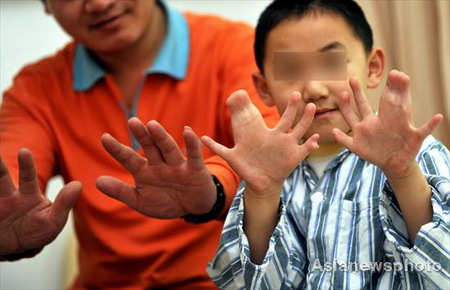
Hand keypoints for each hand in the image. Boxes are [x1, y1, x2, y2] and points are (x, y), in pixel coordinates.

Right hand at [0, 149, 80, 255]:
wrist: (18, 247)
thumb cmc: (39, 230)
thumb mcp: (53, 220)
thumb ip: (64, 203)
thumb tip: (78, 184)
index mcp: (28, 194)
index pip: (28, 177)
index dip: (27, 165)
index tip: (24, 151)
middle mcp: (9, 196)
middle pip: (1, 179)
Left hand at [96, 118, 215, 218]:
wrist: (192, 208)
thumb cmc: (166, 202)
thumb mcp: (141, 201)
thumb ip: (121, 192)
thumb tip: (97, 181)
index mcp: (144, 171)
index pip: (129, 158)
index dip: (117, 149)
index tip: (104, 138)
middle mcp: (160, 164)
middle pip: (150, 147)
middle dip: (142, 135)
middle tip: (132, 121)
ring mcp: (177, 165)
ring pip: (168, 149)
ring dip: (161, 137)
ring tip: (152, 125)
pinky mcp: (196, 169)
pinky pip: (193, 155)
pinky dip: (192, 144)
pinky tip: (188, 132)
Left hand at [201, 90, 318, 196]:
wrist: (258, 184)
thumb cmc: (247, 167)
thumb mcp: (231, 156)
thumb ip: (217, 147)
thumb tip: (200, 138)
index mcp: (267, 134)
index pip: (275, 116)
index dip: (282, 105)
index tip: (287, 90)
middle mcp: (279, 138)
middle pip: (289, 119)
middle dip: (294, 108)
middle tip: (298, 94)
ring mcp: (287, 148)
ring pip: (299, 131)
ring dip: (306, 120)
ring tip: (312, 108)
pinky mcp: (293, 159)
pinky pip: (304, 150)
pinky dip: (310, 144)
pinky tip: (316, 138)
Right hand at [333, 70, 442, 176]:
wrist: (397, 163)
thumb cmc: (406, 147)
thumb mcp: (417, 138)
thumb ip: (426, 128)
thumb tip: (440, 116)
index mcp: (385, 119)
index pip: (382, 101)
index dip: (384, 89)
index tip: (384, 75)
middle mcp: (371, 124)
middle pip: (361, 105)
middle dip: (357, 92)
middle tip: (351, 78)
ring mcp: (362, 134)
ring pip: (350, 119)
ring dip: (345, 108)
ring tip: (342, 95)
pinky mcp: (357, 147)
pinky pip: (346, 141)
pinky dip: (340, 137)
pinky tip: (334, 131)